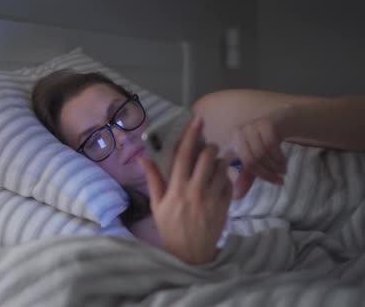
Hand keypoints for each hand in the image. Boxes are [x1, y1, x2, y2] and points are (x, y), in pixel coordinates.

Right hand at [139, 117, 231, 264]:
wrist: (192, 253)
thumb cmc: (170, 227)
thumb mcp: (157, 205)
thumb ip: (153, 179)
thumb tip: (143, 158)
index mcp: (176, 188)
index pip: (184, 156)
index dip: (191, 136)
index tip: (197, 120)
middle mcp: (195, 190)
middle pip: (206, 157)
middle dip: (209, 146)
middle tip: (207, 145)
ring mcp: (212, 198)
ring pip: (221, 168)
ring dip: (219, 159)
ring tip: (215, 159)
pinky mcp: (225, 205)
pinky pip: (229, 182)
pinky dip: (226, 174)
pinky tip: (220, 176)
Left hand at [223, 111, 286, 198]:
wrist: (282, 121)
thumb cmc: (265, 143)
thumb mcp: (255, 160)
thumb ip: (246, 177)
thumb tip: (235, 197)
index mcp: (233, 142)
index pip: (244, 164)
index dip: (260, 175)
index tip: (275, 183)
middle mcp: (239, 133)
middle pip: (252, 159)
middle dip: (268, 171)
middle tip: (281, 178)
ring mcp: (251, 126)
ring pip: (262, 152)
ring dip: (276, 164)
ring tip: (283, 169)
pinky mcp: (265, 122)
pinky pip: (272, 144)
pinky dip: (280, 155)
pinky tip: (285, 160)